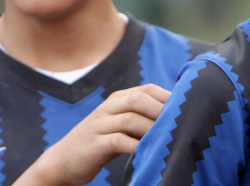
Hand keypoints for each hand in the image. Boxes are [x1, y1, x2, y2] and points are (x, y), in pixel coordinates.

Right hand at [12, 84, 170, 185]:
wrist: (63, 161)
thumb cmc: (101, 142)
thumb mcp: (121, 124)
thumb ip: (142, 116)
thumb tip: (178, 115)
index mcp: (117, 99)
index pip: (147, 89)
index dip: (168, 97)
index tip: (186, 109)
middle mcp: (108, 108)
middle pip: (139, 100)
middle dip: (161, 110)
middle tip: (179, 123)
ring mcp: (99, 125)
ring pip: (130, 119)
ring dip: (151, 129)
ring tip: (167, 138)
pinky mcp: (95, 144)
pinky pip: (118, 141)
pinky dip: (135, 145)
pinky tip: (148, 152)